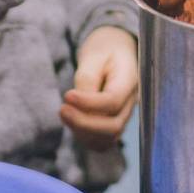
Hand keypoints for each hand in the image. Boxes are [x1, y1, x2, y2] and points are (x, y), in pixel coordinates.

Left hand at [60, 26, 137, 151]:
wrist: (116, 52)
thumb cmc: (105, 50)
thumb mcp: (96, 55)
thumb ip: (87, 78)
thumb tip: (77, 104)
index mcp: (130, 80)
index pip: (113, 101)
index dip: (88, 104)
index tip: (67, 96)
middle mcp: (131, 103)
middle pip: (113, 127)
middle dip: (84, 124)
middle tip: (62, 109)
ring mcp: (124, 116)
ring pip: (107, 138)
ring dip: (82, 132)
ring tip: (65, 112)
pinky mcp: (114, 124)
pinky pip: (102, 142)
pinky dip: (85, 138)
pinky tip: (72, 121)